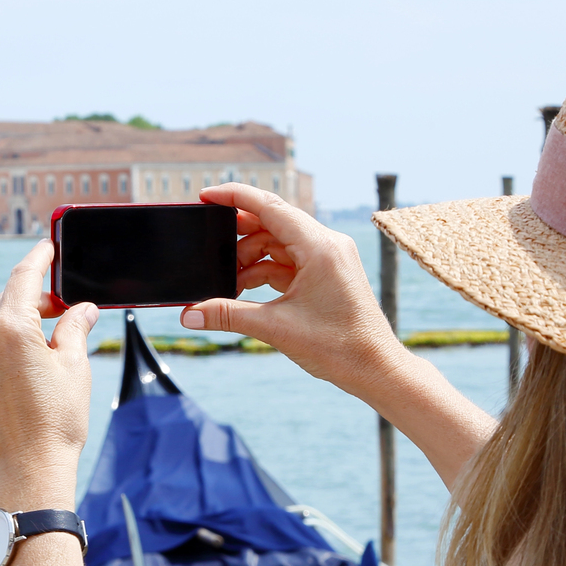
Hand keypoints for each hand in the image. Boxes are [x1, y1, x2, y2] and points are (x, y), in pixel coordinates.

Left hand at [0, 241, 98, 512]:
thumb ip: (75, 328)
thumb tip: (82, 309)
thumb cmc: (58, 422)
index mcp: (11, 328)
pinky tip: (17, 376)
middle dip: (31, 300)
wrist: (28, 474)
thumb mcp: (75, 368)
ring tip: (40, 348)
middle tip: (59, 307)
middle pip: (4, 303)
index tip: (47, 247)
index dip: (39, 258)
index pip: (24, 277)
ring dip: (11, 330)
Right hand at [182, 184, 401, 397]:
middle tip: (209, 249)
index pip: (269, 206)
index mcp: (319, 246)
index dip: (234, 197)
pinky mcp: (327, 274)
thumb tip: (189, 315)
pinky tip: (245, 289)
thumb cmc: (339, 347)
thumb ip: (228, 315)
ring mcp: (329, 258)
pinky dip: (265, 271)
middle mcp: (327, 244)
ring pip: (279, 244)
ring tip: (227, 282)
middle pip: (272, 222)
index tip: (205, 196)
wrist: (376, 369)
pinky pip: (289, 262)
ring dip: (250, 258)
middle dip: (238, 235)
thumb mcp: (275, 328)